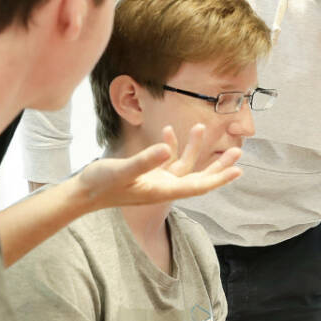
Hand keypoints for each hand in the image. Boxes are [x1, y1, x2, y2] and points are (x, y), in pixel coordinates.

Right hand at [76, 124, 241, 209]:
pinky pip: (165, 160)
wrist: (82, 194)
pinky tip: (169, 131)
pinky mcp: (146, 175)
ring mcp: (156, 181)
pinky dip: (170, 146)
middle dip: (218, 165)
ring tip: (201, 127)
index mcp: (162, 190)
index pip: (198, 185)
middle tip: (238, 151)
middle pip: (198, 177)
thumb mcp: (123, 170)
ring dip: (193, 148)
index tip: (238, 170)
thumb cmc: (101, 185)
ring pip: (183, 165)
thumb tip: (166, 148)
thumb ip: (145, 160)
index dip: (219, 178)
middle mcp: (163, 187)